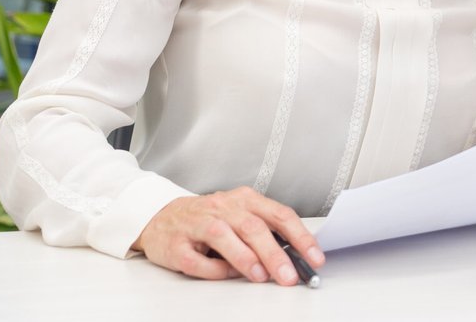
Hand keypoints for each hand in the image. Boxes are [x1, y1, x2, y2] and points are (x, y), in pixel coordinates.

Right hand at [134, 187, 324, 283]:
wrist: (160, 217)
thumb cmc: (208, 220)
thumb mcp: (241, 218)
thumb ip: (265, 233)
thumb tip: (294, 257)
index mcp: (245, 200)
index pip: (279, 215)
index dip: (300, 237)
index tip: (315, 258)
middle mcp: (223, 207)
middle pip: (253, 226)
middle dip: (275, 253)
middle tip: (289, 276)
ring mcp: (197, 223)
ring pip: (224, 236)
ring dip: (245, 257)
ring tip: (261, 276)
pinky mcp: (176, 244)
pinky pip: (197, 260)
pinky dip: (213, 270)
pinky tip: (225, 275)